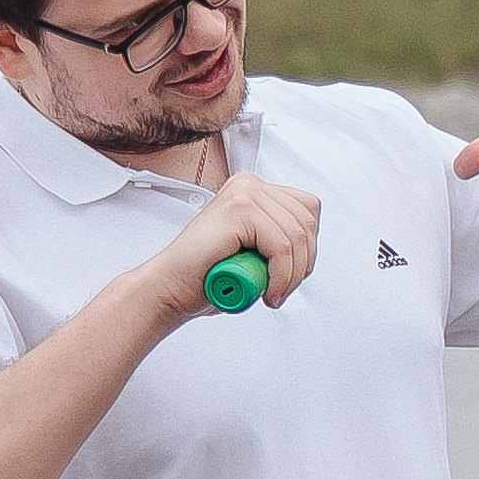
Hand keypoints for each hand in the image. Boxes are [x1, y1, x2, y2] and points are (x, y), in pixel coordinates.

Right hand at [139, 174, 321, 323]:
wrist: (170, 287)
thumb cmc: (207, 275)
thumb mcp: (254, 251)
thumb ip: (278, 238)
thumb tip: (308, 245)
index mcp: (254, 190)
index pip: (308, 209)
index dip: (307, 247)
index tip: (290, 275)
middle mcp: (250, 184)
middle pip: (307, 221)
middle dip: (302, 264)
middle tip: (280, 289)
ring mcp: (244, 193)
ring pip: (297, 236)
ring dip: (291, 275)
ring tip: (271, 293)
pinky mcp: (239, 209)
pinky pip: (282, 247)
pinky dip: (281, 276)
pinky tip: (266, 291)